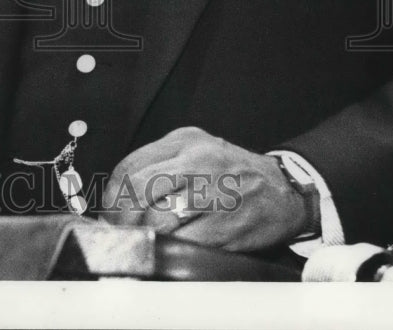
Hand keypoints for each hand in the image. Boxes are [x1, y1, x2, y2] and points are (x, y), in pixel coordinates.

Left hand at [101, 127, 309, 251]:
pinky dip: (170, 249)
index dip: (111, 196)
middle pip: (139, 190)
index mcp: (184, 142)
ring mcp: (214, 193)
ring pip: (159, 219)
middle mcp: (198, 162)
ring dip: (143, 237)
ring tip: (141, 243)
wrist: (284, 190)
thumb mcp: (195, 151)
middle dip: (122, 218)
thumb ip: (159, 164)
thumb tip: (118, 197)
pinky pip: (186, 242)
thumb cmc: (232, 173)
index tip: (108, 213)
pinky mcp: (228, 225)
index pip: (131, 166)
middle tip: (119, 233)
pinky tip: (168, 249)